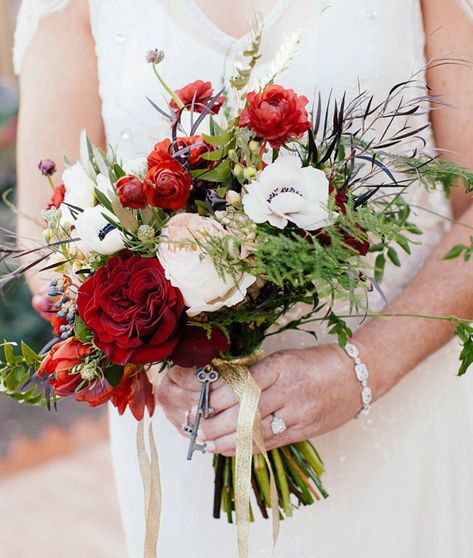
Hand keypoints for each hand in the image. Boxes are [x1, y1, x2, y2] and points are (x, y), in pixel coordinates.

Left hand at [155, 344, 362, 456]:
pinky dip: (247, 448)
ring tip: (207, 443)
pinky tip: (229, 450)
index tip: (199, 402)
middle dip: (216, 423)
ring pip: (256, 432)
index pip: (242, 385)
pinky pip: (270, 443)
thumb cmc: (317, 363)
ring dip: (227, 440)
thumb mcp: (285, 358)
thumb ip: (257, 373)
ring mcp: (297, 414)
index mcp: (281, 367)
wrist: (357, 377)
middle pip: (245, 412)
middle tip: (195, 427)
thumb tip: (223, 388)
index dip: (217, 398)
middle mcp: (288, 391)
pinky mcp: (303, 431)